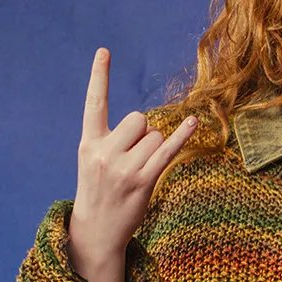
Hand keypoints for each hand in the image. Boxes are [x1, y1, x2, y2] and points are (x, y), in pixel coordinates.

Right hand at [68, 48, 196, 281]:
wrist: (95, 230)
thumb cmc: (99, 191)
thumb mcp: (92, 162)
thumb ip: (111, 139)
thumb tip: (147, 124)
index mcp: (88, 144)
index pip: (94, 104)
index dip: (100, 77)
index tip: (104, 50)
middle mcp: (103, 152)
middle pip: (139, 119)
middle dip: (143, 133)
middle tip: (133, 158)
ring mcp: (122, 168)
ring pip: (155, 136)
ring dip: (154, 149)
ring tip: (138, 171)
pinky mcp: (142, 180)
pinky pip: (167, 150)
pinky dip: (182, 136)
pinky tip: (193, 123)